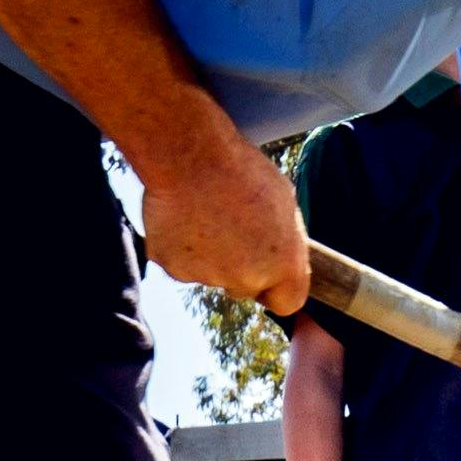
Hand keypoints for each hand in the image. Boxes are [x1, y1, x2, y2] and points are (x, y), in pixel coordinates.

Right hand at [141, 130, 307, 310]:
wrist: (190, 158)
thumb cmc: (243, 171)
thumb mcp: (283, 203)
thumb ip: (283, 240)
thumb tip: (279, 253)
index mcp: (283, 264)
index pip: (288, 302)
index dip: (278, 288)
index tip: (269, 274)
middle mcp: (246, 279)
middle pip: (245, 288)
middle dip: (240, 268)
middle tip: (231, 230)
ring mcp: (207, 277)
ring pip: (211, 275)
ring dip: (209, 255)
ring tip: (205, 215)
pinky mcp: (172, 268)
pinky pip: (180, 264)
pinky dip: (180, 247)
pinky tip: (182, 217)